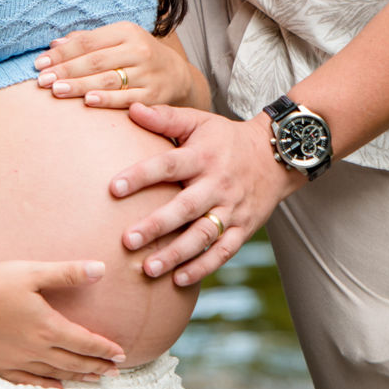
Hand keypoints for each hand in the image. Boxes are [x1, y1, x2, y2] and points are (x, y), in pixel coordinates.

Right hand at [0, 259, 126, 386]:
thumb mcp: (33, 272)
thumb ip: (68, 273)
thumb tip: (101, 270)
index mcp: (47, 327)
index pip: (84, 342)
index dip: (104, 349)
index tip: (121, 353)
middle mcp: (36, 349)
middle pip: (74, 362)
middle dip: (97, 366)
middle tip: (115, 371)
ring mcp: (18, 361)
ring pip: (56, 374)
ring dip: (79, 377)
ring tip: (95, 379)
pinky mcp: (1, 366)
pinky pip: (30, 382)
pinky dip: (48, 387)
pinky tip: (59, 388)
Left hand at [34, 23, 199, 108]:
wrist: (177, 75)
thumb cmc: (138, 56)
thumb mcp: (118, 40)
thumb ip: (88, 41)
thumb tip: (54, 44)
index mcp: (126, 31)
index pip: (88, 42)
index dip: (62, 53)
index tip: (39, 63)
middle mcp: (138, 50)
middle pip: (95, 61)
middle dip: (65, 71)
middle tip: (42, 80)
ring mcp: (147, 73)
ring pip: (108, 79)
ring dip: (79, 85)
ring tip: (56, 91)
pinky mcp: (154, 95)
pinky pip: (126, 98)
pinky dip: (107, 100)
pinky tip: (88, 101)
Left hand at [110, 105, 301, 285]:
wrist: (275, 156)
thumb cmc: (226, 138)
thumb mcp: (199, 121)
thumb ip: (165, 117)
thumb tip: (132, 108)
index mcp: (202, 156)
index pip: (168, 165)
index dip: (141, 176)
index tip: (113, 188)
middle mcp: (217, 184)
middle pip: (185, 207)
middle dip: (157, 225)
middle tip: (127, 240)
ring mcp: (232, 209)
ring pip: (203, 235)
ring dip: (177, 254)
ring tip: (149, 268)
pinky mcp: (243, 229)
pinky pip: (223, 252)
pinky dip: (202, 267)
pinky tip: (178, 280)